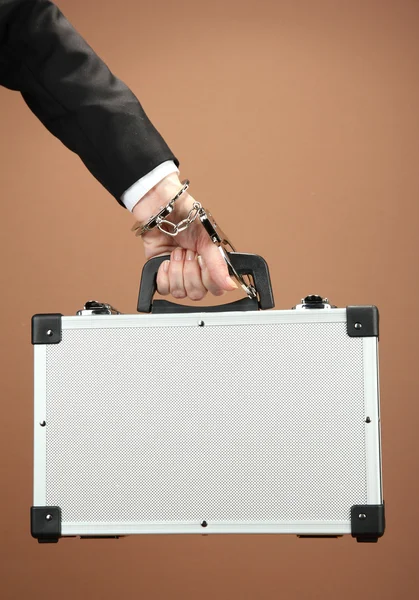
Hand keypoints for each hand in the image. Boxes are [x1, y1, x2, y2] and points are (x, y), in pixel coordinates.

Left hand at [132, 174, 237, 300]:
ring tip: (177, 252)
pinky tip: (166, 261)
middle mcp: (196, 272)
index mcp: (211, 265)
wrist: (162, 209)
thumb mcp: (207, 240)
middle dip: (190, 271)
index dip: (208, 279)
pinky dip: (164, 274)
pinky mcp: (161, 272)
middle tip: (188, 252)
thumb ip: (218, 265)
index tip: (203, 261)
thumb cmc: (187, 217)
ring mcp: (178, 274)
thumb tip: (230, 286)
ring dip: (177, 270)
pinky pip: (163, 288)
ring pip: (180, 292)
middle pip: (196, 294)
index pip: (215, 289)